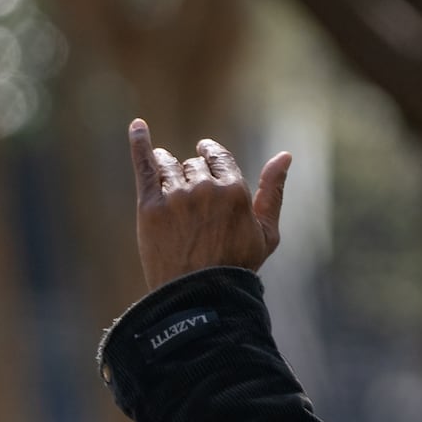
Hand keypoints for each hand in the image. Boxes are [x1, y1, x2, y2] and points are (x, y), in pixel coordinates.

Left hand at [131, 119, 290, 292]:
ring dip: (170, 168)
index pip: (219, 158)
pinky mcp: (149, 206)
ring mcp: (174, 196)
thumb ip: (274, 191)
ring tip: (169, 180)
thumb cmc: (237, 267)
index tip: (207, 155)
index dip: (212, 158)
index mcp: (234, 190)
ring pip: (170, 165)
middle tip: (192, 200)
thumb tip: (285, 155)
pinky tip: (137, 126)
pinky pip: (144, 165)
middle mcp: (204, 188)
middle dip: (193, 175)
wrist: (198, 296)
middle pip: (194, 165)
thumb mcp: (267, 232)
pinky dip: (140, 142)